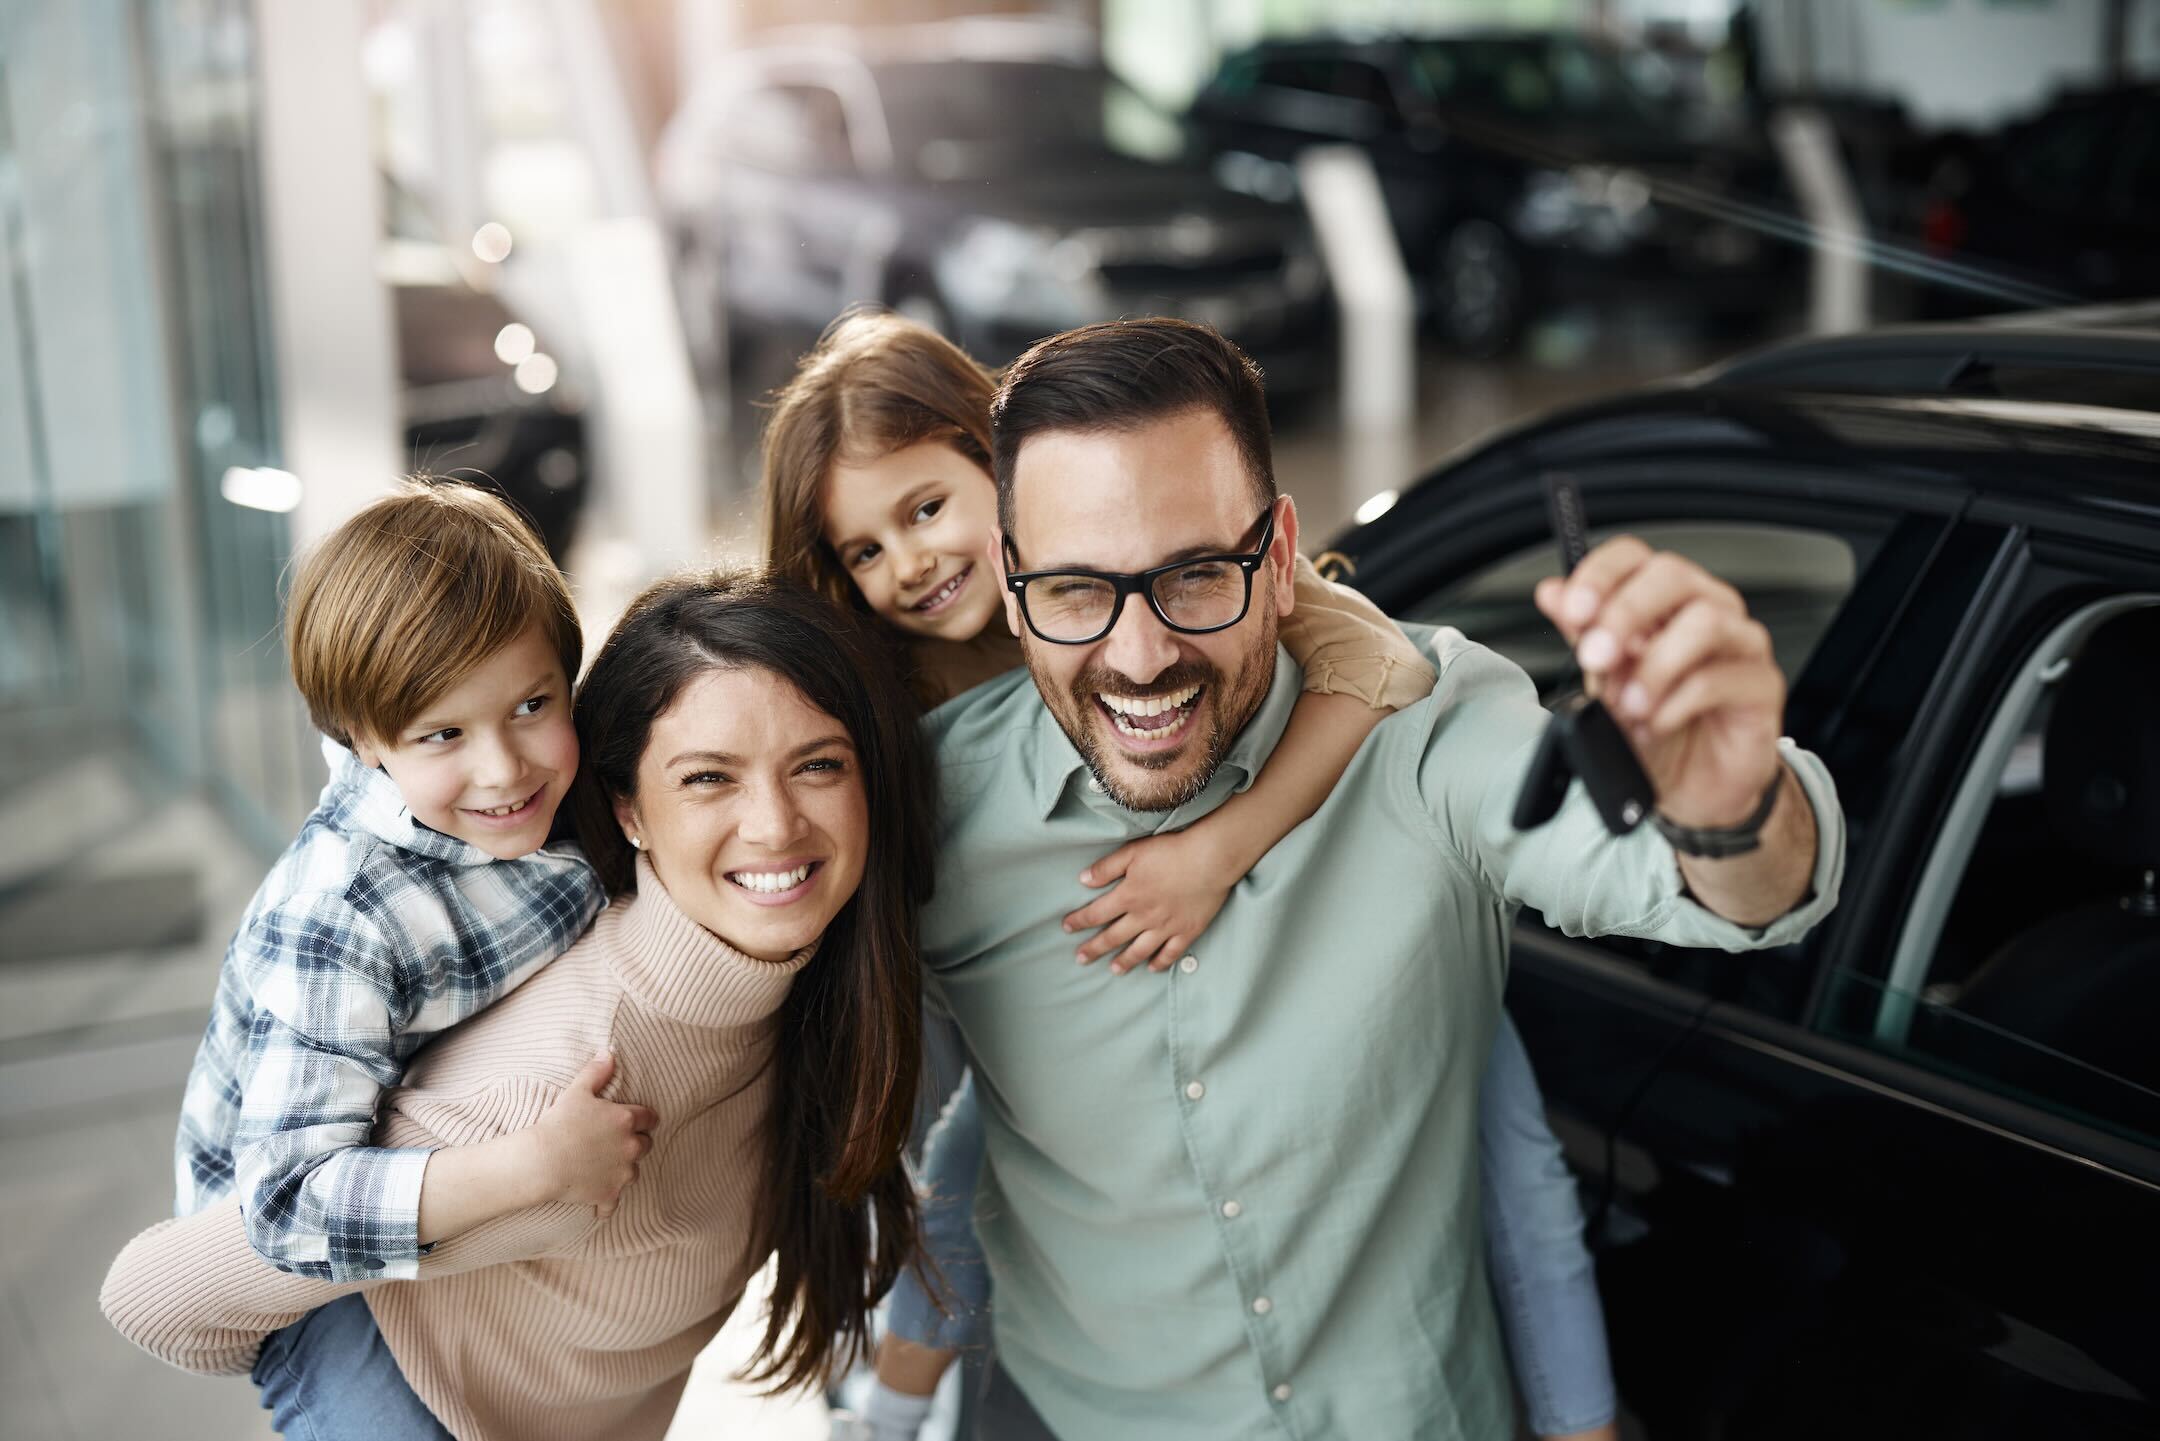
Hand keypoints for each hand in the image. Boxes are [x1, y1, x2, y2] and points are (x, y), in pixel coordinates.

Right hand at [527, 1052, 657, 1217]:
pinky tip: (597, 1200)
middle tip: (617, 1143)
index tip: (639, 1121)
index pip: (650, 1118)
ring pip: (633, 1172)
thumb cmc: (558, 1123)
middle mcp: (631, 1147)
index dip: (644, 1119)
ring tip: (605, 1166)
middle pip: (646, 1145)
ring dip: (623, 1170)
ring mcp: (622, 1174)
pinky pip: (613, 1204)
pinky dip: (606, 1202)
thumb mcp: (577, 1091)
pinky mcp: (609, 1195)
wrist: (541, 1161)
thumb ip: (597, 1072)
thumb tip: (609, 1054)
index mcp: (627, 1120)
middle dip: (635, 1143)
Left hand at [1063, 827, 1236, 974]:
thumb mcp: (1133, 853)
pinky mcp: (1187, 931)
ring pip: (1140, 950)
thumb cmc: (1171, 851)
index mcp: (1128, 896)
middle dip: (1094, 949)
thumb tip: (1083, 880)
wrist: (1210, 860)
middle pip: (1113, 937)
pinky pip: (1170, 953)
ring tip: (1114, 970)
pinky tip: (1152, 968)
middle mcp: (1144, 917)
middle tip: (1080, 959)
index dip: (1079, 921)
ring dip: (1124, 961)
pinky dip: (1160, 963)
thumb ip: (1107, 868)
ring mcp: (1166, 927)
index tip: (1066, 928)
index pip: (1096, 913)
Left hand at [1533, 537, 1784, 828]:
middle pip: (1673, 576)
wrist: (1691, 789)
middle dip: (1625, 614)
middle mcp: (1706, 609)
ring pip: (1705, 622)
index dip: (1601, 575)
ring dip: (1654, 666)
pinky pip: (1722, 678)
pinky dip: (1676, 704)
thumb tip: (1551, 592)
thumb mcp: (1604, 683)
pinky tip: (1655, 725)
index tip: (1573, 610)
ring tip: (1629, 705)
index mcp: (1662, 601)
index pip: (1634, 556)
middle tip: (1596, 658)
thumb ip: (1583, 635)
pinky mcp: (1763, 686)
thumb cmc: (1652, 728)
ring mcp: (1740, 644)